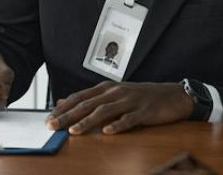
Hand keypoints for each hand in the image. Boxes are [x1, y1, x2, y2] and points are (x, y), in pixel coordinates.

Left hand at [46, 81, 192, 134]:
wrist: (173, 95)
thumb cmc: (141, 97)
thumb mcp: (114, 94)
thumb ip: (90, 99)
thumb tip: (64, 102)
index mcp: (107, 89)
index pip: (80, 98)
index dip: (64, 108)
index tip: (49, 119)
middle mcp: (116, 93)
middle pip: (88, 104)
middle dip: (68, 115)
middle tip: (53, 126)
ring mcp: (130, 101)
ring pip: (105, 111)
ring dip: (88, 121)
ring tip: (74, 131)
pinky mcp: (143, 111)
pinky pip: (129, 119)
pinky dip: (117, 125)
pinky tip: (107, 132)